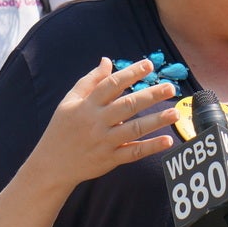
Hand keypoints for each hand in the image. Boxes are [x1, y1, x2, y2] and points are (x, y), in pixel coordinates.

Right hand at [35, 58, 179, 186]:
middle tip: (170, 88)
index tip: (148, 65)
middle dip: (150, 95)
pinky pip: (133, 152)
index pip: (111, 85)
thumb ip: (89, 81)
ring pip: (134, 129)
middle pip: (127, 105)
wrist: (52, 165)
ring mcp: (105, 142)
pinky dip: (151, 147)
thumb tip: (106, 61)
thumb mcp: (69, 102)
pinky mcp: (110, 159)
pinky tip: (167, 140)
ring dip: (156, 121)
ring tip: (175, 113)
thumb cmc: (61, 129)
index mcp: (87, 106)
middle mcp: (97, 122)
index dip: (130, 73)